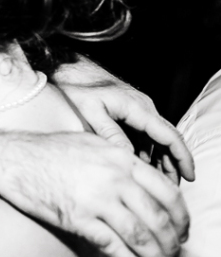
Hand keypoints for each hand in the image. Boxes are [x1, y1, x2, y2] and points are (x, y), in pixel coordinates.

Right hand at [0, 132, 186, 256]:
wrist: (10, 160)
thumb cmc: (44, 152)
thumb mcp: (89, 144)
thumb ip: (117, 160)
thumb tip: (138, 178)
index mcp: (121, 159)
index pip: (167, 192)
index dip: (181, 217)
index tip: (182, 231)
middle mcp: (114, 178)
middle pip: (158, 217)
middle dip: (172, 243)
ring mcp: (96, 199)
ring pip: (140, 235)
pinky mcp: (77, 218)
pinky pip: (113, 245)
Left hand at [52, 57, 193, 183]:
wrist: (69, 69)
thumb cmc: (77, 88)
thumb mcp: (90, 112)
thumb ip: (110, 133)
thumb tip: (128, 157)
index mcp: (137, 108)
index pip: (169, 136)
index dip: (181, 157)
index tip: (188, 175)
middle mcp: (143, 108)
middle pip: (168, 139)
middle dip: (174, 163)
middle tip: (173, 186)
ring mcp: (137, 109)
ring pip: (157, 138)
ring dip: (161, 158)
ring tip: (159, 181)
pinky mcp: (129, 112)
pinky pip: (145, 134)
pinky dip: (148, 150)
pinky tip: (142, 164)